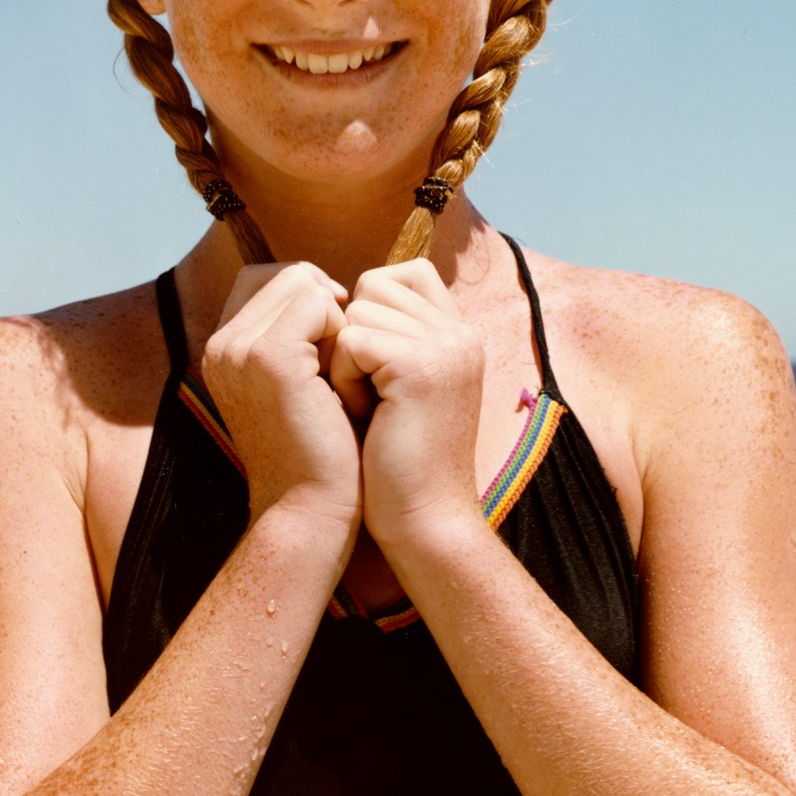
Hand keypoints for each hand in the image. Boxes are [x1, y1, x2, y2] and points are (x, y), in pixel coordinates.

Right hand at [200, 262, 361, 549]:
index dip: (312, 299)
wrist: (311, 511)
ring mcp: (239, 349)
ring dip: (337, 321)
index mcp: (224, 352)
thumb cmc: (321, 456)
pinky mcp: (268, 357)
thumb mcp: (303, 386)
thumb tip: (333, 288)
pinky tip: (344, 380)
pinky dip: (344, 333)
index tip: (336, 346)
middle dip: (327, 307)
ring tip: (340, 375)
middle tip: (342, 365)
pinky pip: (318, 303)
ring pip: (304, 282)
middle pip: (288, 274)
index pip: (268, 278)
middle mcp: (222, 346)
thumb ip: (301, 337)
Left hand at [328, 259, 486, 558]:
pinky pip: (352, 342)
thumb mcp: (397, 386)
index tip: (367, 364)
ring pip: (357, 313)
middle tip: (371, 395)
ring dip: (346, 364)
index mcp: (459, 333)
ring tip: (369, 410)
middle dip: (353, 338)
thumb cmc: (396, 462)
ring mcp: (446, 345)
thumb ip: (387, 338)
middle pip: (373, 287)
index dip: (367, 310)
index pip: (403, 274)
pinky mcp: (420, 365)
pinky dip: (345, 382)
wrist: (422, 520)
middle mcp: (460, 331)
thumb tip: (334, 297)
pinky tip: (365, 418)